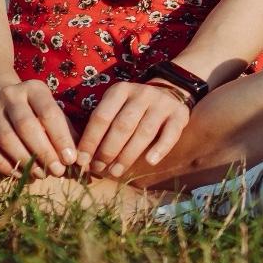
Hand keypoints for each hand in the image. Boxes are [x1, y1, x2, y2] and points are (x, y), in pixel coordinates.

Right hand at [0, 79, 78, 178]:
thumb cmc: (31, 108)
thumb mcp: (48, 108)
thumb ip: (64, 129)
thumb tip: (80, 158)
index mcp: (33, 88)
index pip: (49, 113)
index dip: (60, 138)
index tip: (71, 159)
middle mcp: (9, 95)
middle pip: (26, 126)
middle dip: (44, 152)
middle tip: (56, 171)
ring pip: (6, 139)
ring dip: (24, 161)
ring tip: (40, 175)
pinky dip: (3, 165)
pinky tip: (17, 175)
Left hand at [77, 80, 193, 179]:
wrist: (168, 92)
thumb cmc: (133, 108)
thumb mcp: (115, 107)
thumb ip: (102, 126)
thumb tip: (85, 157)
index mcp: (120, 90)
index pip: (102, 116)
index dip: (90, 140)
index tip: (82, 160)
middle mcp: (142, 94)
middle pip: (122, 125)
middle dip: (108, 150)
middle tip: (100, 168)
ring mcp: (162, 103)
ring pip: (144, 132)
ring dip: (128, 155)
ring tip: (116, 171)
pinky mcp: (179, 114)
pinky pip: (170, 134)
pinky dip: (160, 149)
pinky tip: (150, 161)